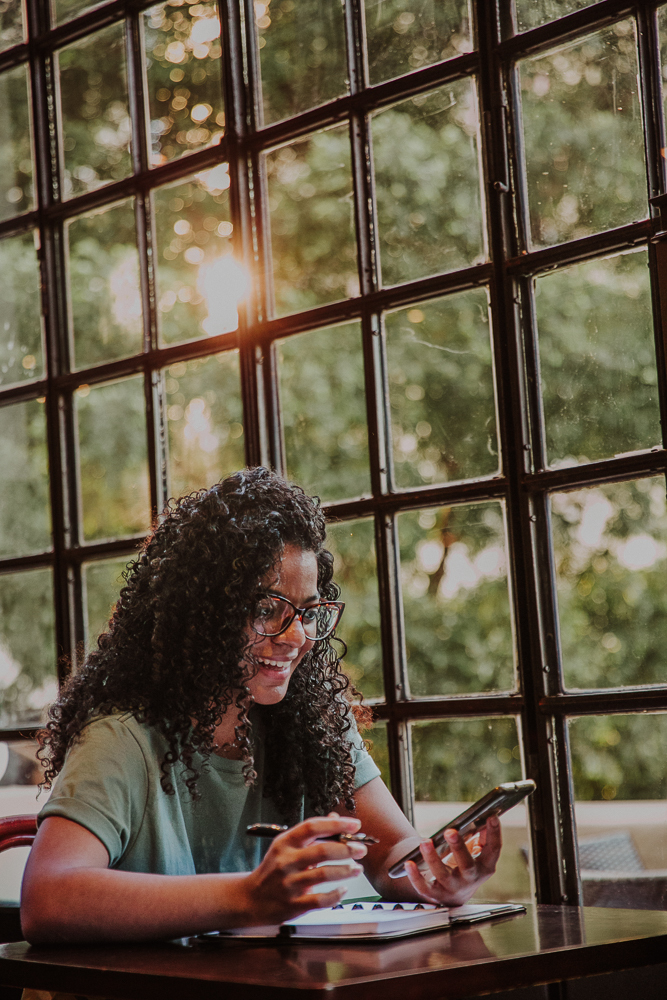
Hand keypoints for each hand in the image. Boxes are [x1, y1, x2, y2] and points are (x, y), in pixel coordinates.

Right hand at [241, 812, 367, 925]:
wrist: (251, 898)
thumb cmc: (273, 869)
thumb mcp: (286, 846)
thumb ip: (311, 833)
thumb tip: (335, 818)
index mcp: (285, 843)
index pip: (312, 827)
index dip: (336, 824)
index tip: (355, 824)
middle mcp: (286, 861)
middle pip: (322, 850)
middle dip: (347, 849)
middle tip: (361, 849)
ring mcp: (289, 884)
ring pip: (324, 874)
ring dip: (346, 870)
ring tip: (357, 868)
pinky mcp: (293, 904)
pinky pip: (320, 900)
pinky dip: (336, 895)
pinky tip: (343, 890)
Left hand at [404, 815, 501, 906]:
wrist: (456, 895)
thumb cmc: (467, 866)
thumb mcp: (479, 853)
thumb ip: (483, 836)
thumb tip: (487, 815)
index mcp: (485, 867)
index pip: (494, 850)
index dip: (495, 833)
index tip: (492, 816)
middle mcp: (471, 880)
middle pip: (467, 865)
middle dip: (459, 848)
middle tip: (450, 831)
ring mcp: (453, 889)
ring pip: (443, 875)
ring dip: (433, 858)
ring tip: (425, 842)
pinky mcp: (436, 895)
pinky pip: (424, 887)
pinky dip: (416, 876)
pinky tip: (409, 863)